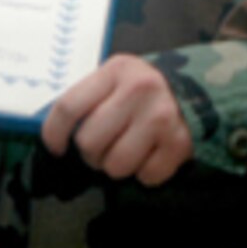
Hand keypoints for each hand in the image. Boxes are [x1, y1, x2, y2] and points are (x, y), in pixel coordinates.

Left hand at [40, 54, 192, 186]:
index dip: (53, 134)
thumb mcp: (114, 79)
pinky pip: (145, 177)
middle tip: (105, 145)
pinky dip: (145, 174)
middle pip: (88, 142)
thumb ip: (86, 100)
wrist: (195, 92)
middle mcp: (140, 89)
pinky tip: (151, 155)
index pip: (68, 107)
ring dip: (117, 166)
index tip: (56, 148)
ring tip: (128, 150)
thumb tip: (51, 136)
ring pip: (115, 166)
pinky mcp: (180, 143)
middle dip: (92, 153)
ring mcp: (162, 117)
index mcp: (116, 70)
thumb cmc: (141, 90)